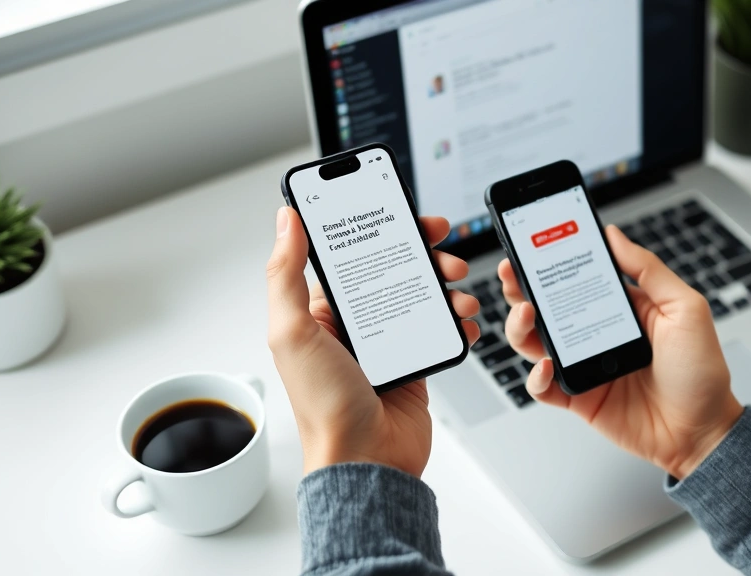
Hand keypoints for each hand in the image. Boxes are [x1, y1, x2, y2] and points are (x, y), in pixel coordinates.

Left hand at [267, 207, 479, 477]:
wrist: (367, 461)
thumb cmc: (324, 407)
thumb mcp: (292, 333)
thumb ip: (286, 273)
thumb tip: (286, 220)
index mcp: (321, 311)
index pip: (351, 254)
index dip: (376, 227)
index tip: (399, 210)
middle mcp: (355, 323)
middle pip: (394, 268)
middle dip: (422, 253)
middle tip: (442, 246)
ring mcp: (387, 342)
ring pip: (422, 294)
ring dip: (446, 286)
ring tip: (459, 292)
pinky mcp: (415, 362)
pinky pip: (440, 328)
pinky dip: (457, 320)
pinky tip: (464, 320)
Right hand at [500, 225, 741, 478]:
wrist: (703, 431)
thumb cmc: (702, 372)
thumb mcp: (685, 308)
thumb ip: (648, 270)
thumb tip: (613, 235)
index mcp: (617, 307)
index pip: (575, 277)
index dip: (550, 262)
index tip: (532, 245)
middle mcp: (595, 333)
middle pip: (545, 306)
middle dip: (522, 288)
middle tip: (513, 274)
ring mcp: (584, 366)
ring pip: (534, 343)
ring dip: (520, 327)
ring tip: (526, 314)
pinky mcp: (578, 398)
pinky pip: (543, 387)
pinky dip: (536, 376)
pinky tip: (546, 366)